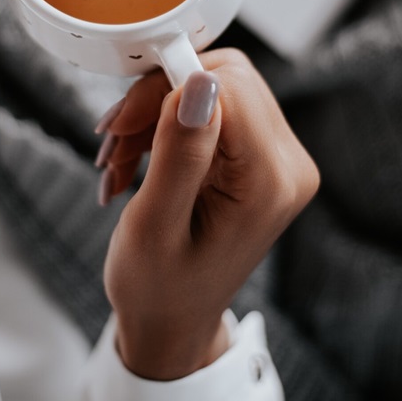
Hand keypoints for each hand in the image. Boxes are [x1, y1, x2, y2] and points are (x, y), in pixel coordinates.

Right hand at [97, 50, 319, 379]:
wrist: (172, 322)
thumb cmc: (158, 290)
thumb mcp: (154, 226)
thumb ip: (180, 153)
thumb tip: (200, 82)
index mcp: (270, 183)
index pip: (227, 87)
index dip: (165, 90)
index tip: (118, 127)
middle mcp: (288, 165)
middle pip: (225, 78)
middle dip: (156, 101)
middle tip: (113, 143)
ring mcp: (278, 160)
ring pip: (214, 87)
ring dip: (153, 115)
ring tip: (117, 164)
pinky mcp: (260, 156)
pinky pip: (213, 108)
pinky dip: (165, 125)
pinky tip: (134, 162)